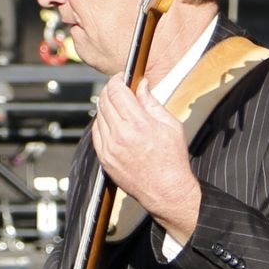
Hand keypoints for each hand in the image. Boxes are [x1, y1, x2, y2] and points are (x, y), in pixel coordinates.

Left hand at [89, 75, 201, 238]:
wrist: (167, 191)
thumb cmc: (173, 161)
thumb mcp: (171, 126)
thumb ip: (152, 103)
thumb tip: (142, 85)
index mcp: (139, 124)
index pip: (117, 91)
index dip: (117, 80)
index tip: (122, 77)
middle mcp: (120, 134)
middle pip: (105, 100)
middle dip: (111, 90)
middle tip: (119, 89)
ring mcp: (110, 147)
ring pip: (98, 115)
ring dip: (106, 106)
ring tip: (118, 106)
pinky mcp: (104, 158)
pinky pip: (96, 133)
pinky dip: (101, 123)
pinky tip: (112, 123)